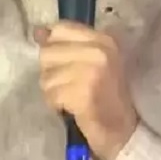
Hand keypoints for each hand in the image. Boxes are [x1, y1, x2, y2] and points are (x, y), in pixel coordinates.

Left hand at [37, 22, 137, 159]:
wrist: (122, 131)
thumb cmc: (106, 96)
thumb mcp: (93, 62)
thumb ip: (67, 45)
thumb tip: (38, 32)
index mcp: (103, 39)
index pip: (61, 29)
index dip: (53, 46)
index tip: (61, 63)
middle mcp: (99, 51)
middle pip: (48, 52)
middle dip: (51, 72)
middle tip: (69, 86)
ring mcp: (91, 71)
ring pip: (47, 75)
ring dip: (53, 91)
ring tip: (70, 98)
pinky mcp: (83, 93)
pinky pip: (52, 94)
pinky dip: (56, 105)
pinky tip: (70, 108)